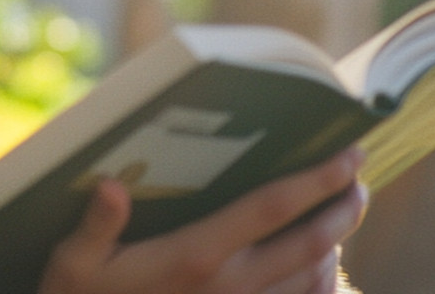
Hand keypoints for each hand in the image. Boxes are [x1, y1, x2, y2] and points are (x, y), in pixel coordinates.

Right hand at [37, 148, 367, 293]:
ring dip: (337, 242)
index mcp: (195, 256)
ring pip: (314, 278)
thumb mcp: (75, 260)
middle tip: (359, 177)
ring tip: (341, 210)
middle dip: (344, 207)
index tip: (347, 155)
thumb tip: (109, 185)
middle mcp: (230, 286)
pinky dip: (324, 284)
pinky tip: (323, 265)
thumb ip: (97, 223)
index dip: (315, 179)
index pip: (271, 209)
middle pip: (311, 242)